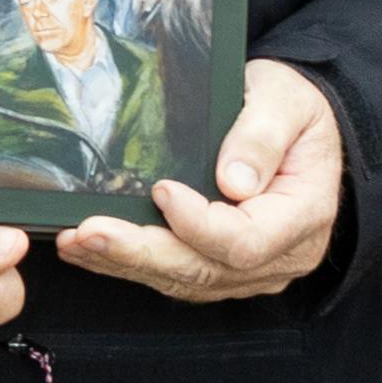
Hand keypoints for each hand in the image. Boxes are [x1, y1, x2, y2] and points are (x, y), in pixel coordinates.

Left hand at [54, 62, 342, 304]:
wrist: (299, 129)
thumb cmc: (295, 113)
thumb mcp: (286, 102)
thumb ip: (261, 136)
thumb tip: (234, 181)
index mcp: (304, 217)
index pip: (246, 241)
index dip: (198, 223)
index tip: (162, 190)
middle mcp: (279, 257)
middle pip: (204, 269)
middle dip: (141, 252)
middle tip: (90, 232)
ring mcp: (251, 271)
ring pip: (183, 279)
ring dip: (125, 263)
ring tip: (77, 241)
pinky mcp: (222, 270)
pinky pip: (175, 277)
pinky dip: (129, 264)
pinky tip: (90, 250)